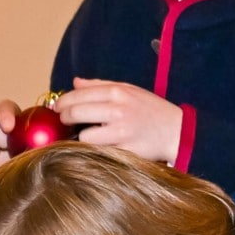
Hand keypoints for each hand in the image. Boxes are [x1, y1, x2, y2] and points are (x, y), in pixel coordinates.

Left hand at [61, 79, 184, 164]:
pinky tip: (96, 147)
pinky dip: (93, 150)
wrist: (177, 131)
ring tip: (83, 135)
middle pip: (76, 113)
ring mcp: (121, 132)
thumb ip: (101, 85)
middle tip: (63, 120)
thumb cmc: (152, 110)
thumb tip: (75, 83)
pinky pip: (99, 152)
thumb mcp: (130, 90)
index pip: (78, 95)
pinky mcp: (125, 151)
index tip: (57, 107)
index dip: (62, 102)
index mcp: (117, 92)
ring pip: (84, 136)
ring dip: (80, 138)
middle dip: (64, 118)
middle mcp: (117, 110)